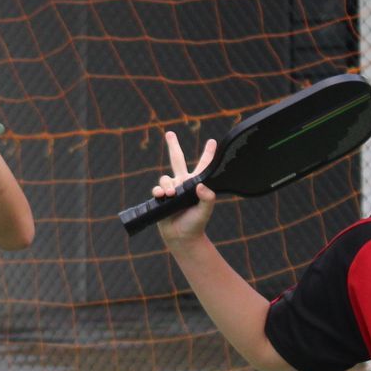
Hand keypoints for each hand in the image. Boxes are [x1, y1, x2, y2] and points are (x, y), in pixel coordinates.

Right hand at [153, 130, 217, 244]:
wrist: (181, 237)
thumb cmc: (196, 224)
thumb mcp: (205, 211)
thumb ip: (207, 198)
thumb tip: (200, 186)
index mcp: (196, 184)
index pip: (203, 166)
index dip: (208, 154)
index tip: (213, 141)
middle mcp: (183, 184)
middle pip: (177, 159)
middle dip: (173, 146)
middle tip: (169, 133)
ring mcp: (172, 190)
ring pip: (165, 178)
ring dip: (167, 184)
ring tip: (170, 194)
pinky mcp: (161, 198)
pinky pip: (157, 188)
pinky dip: (159, 191)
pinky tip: (162, 196)